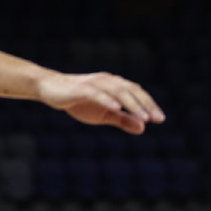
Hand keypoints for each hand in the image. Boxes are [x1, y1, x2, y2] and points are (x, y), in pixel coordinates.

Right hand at [36, 72, 165, 133]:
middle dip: (146, 105)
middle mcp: (108, 81)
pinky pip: (97, 93)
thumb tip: (142, 128)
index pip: (137, 93)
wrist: (50, 90)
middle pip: (131, 91)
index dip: (149, 104)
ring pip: (118, 91)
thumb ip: (122, 120)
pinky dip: (107, 100)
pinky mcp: (81, 88)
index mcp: (115, 85)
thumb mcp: (103, 115)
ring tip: (143, 117)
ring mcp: (95, 83)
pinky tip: (116, 108)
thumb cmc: (79, 101)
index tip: (160, 119)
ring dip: (132, 104)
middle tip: (157, 119)